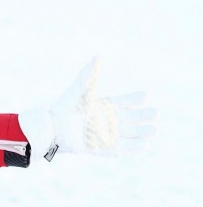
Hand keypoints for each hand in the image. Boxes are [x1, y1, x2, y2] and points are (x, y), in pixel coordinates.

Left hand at [19, 58, 157, 160]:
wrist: (51, 128)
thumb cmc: (64, 107)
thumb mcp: (80, 90)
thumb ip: (90, 74)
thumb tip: (98, 56)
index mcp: (102, 106)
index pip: (123, 103)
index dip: (135, 100)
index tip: (146, 96)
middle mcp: (104, 121)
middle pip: (129, 120)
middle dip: (143, 117)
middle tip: (156, 114)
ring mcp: (102, 135)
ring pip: (126, 135)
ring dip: (140, 134)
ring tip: (154, 131)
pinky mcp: (97, 148)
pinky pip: (117, 150)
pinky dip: (131, 149)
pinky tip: (144, 147)